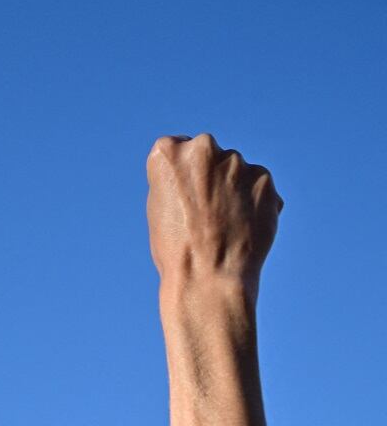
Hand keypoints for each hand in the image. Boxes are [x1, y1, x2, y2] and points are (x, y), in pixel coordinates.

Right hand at [146, 134, 283, 303]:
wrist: (209, 277)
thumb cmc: (176, 247)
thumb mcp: (160, 205)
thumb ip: (178, 179)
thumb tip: (202, 173)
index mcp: (167, 152)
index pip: (177, 148)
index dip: (180, 175)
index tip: (180, 196)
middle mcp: (203, 148)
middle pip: (208, 154)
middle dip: (209, 175)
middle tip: (204, 211)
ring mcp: (236, 163)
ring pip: (236, 170)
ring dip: (233, 189)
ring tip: (224, 225)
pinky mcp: (264, 179)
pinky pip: (259, 186)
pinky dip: (255, 202)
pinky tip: (243, 227)